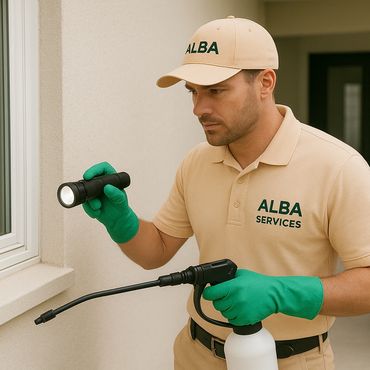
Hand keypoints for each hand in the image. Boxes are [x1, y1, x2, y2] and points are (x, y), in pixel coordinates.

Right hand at [82, 162, 138, 242]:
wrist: (117, 220)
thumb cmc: (121, 207)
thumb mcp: (121, 201)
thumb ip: (116, 194)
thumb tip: (107, 187)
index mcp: (111, 178)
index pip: (103, 168)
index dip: (94, 169)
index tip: (88, 176)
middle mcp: (101, 183)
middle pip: (90, 178)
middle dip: (87, 187)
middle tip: (89, 196)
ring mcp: (94, 191)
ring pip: (85, 192)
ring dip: (90, 202)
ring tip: (99, 208)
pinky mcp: (89, 200)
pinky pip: (84, 203)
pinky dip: (89, 209)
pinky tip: (97, 213)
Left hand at [203, 269, 322, 325]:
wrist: (274, 294)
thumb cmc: (259, 283)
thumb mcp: (241, 274)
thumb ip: (228, 278)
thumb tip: (216, 282)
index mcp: (233, 287)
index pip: (210, 294)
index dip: (208, 293)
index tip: (209, 293)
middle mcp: (235, 299)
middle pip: (216, 304)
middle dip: (220, 300)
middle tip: (227, 296)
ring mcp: (240, 311)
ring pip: (224, 313)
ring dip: (227, 308)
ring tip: (237, 302)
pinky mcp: (245, 319)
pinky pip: (232, 320)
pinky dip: (234, 316)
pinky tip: (241, 309)